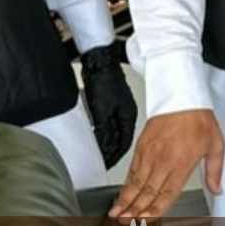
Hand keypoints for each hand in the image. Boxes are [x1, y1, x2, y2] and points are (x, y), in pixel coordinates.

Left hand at [81, 42, 137, 168]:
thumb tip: (104, 145)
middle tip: (104, 162)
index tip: (109, 163)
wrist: (98, 62)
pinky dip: (102, 132)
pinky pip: (107, 123)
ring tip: (100, 153)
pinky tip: (96, 136)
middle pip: (119, 138)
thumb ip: (103, 130)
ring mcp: (117, 108)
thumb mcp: (102, 111)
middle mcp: (124, 114)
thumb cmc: (104, 80)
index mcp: (128, 117)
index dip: (116, 155)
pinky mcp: (108, 102)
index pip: (123, 143)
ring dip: (107, 142)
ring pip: (113, 131)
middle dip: (111, 151)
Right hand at [108, 110, 224, 221]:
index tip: (146, 221)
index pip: (167, 193)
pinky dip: (126, 183)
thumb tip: (217, 189)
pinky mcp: (141, 145)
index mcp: (182, 163)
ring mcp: (150, 153)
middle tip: (126, 223)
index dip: (155, 210)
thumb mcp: (216, 145)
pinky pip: (132, 168)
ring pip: (136, 182)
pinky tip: (122, 193)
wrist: (182, 95)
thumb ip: (215, 171)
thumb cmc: (199, 118)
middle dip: (135, 209)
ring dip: (126, 199)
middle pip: (147, 191)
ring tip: (117, 213)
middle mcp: (163, 160)